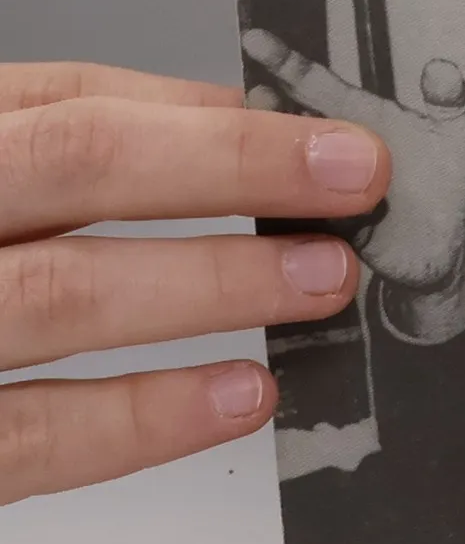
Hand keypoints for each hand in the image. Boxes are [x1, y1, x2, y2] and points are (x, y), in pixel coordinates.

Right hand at [0, 62, 387, 503]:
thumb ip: (59, 132)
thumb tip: (230, 124)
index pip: (64, 107)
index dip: (212, 124)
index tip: (331, 141)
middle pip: (68, 166)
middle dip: (231, 170)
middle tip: (353, 188)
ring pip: (57, 294)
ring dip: (210, 285)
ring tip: (319, 284)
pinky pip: (22, 436)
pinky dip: (141, 419)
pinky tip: (236, 395)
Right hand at [240, 33, 464, 300]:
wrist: (449, 250)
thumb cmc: (450, 182)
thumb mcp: (458, 137)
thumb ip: (449, 103)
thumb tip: (444, 71)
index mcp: (350, 115)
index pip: (310, 83)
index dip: (285, 62)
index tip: (257, 39)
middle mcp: (319, 151)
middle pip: (280, 127)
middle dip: (266, 115)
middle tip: (259, 102)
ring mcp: (307, 193)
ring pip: (273, 177)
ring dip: (269, 173)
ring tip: (268, 163)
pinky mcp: (307, 238)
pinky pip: (285, 229)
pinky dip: (283, 225)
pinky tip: (283, 225)